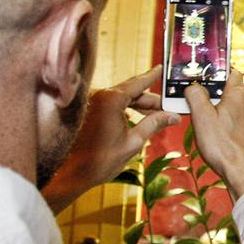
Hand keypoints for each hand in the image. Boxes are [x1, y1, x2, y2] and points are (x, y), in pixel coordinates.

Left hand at [41, 66, 178, 212]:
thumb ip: (154, 124)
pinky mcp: (85, 112)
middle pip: (130, 91)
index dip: (153, 76)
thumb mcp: (133, 142)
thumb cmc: (99, 161)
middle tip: (167, 107)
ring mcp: (90, 103)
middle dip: (149, 100)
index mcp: (111, 99)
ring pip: (120, 99)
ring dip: (137, 106)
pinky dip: (123, 110)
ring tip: (154, 117)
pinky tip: (134, 120)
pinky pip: (109, 105)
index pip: (138, 82)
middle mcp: (98, 96)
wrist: (70, 175)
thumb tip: (172, 116)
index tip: (162, 69)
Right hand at [185, 70, 243, 200]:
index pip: (231, 72)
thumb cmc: (223, 146)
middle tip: (198, 107)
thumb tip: (192, 86)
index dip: (217, 73)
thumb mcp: (201, 117)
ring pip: (234, 109)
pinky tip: (219, 138)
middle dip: (215, 97)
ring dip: (221, 113)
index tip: (203, 78)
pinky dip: (228, 126)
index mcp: (238, 95)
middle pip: (230, 92)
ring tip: (207, 126)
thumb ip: (196, 96)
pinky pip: (239, 123)